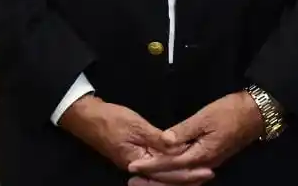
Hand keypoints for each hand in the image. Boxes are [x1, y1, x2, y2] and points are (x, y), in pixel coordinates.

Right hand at [59, 95, 207, 181]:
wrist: (89, 118)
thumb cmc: (112, 120)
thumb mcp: (136, 126)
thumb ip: (156, 137)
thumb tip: (175, 146)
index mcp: (137, 161)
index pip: (166, 172)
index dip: (187, 172)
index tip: (206, 170)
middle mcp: (137, 167)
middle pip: (165, 178)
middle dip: (187, 177)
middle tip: (208, 174)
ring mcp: (136, 163)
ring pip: (161, 175)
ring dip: (180, 175)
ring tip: (199, 172)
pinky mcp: (136, 157)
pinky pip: (156, 168)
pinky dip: (169, 167)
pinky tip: (180, 165)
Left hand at [127, 91, 264, 184]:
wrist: (256, 113)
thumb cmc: (230, 111)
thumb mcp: (205, 116)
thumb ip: (183, 130)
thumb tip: (163, 142)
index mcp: (202, 154)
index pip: (170, 164)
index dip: (150, 166)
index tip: (132, 167)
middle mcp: (205, 164)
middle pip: (175, 177)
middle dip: (153, 178)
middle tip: (132, 179)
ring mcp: (210, 163)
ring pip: (182, 177)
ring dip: (163, 178)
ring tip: (144, 178)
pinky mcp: (213, 158)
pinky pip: (189, 172)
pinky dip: (175, 174)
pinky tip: (166, 171)